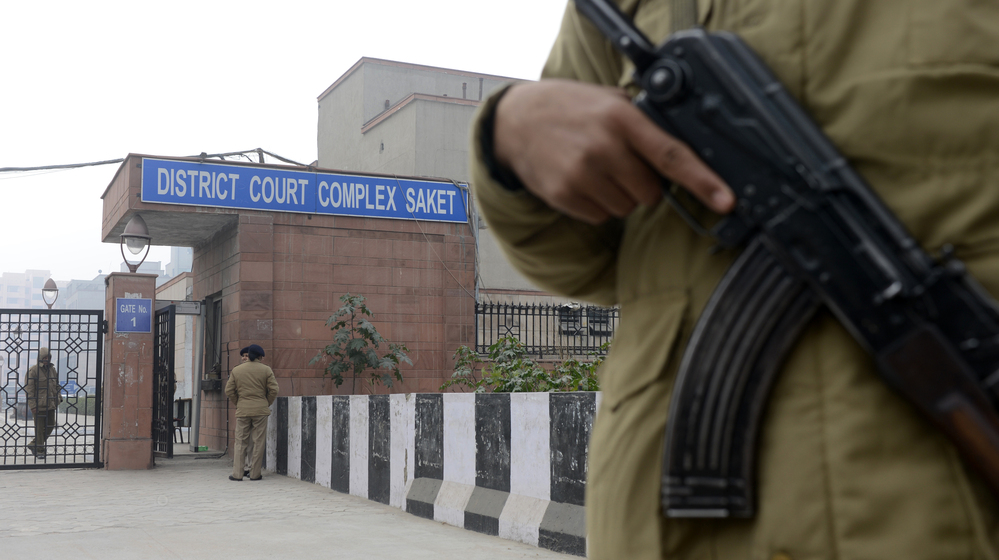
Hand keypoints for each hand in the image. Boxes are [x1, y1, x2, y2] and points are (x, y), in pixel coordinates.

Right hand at [493, 79, 733, 224]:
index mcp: (621, 119)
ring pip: (626, 208)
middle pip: (650, 193)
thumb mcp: (608, 100)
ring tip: (596, 170)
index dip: (702, 181)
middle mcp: (603, 148)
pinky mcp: (564, 195)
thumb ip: (642, 121)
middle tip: (621, 165)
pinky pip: (601, 216)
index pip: (671, 155)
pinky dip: (596, 205)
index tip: (726, 200)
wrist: (515, 121)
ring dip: (618, 196)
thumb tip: (683, 148)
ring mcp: (581, 174)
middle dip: (643, 185)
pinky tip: (580, 181)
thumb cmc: (570, 108)